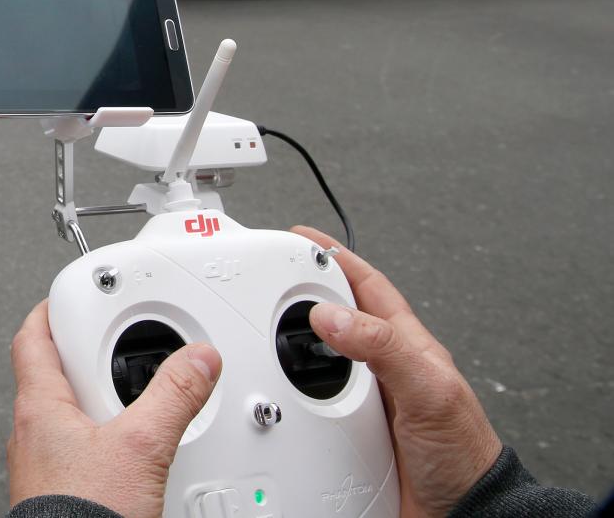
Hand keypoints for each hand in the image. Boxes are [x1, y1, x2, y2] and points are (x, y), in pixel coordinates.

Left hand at [7, 300, 220, 517]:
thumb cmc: (83, 517)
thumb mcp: (143, 446)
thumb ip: (173, 396)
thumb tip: (197, 360)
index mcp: (39, 406)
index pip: (32, 338)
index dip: (52, 311)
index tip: (74, 298)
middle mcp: (32, 433)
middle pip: (56, 373)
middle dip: (90, 359)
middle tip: (120, 351)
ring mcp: (42, 464)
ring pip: (69, 415)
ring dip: (100, 404)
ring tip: (135, 409)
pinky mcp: (57, 492)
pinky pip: (77, 450)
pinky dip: (103, 441)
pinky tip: (129, 456)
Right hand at [292, 227, 501, 516]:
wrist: (461, 516)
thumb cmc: (463, 456)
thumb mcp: (428, 390)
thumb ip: (382, 347)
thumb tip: (332, 316)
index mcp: (404, 345)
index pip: (365, 286)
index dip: (333, 258)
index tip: (301, 240)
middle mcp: (380, 370)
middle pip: (332, 319)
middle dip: (300, 296)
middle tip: (269, 280)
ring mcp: (363, 402)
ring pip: (314, 364)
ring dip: (289, 353)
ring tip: (264, 336)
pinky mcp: (346, 435)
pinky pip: (308, 407)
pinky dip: (289, 399)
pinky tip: (277, 397)